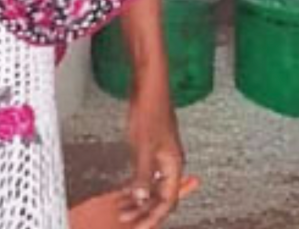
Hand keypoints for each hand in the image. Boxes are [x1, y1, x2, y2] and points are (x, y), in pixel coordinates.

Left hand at [118, 80, 183, 227]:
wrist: (149, 84)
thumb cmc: (149, 109)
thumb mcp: (143, 145)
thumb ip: (143, 174)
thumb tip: (141, 199)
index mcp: (174, 164)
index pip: (167, 202)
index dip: (153, 217)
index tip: (138, 227)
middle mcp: (172, 162)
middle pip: (162, 196)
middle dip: (145, 211)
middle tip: (127, 220)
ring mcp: (163, 153)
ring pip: (155, 185)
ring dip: (140, 198)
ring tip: (124, 207)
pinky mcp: (154, 145)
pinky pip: (149, 173)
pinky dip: (139, 183)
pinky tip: (128, 188)